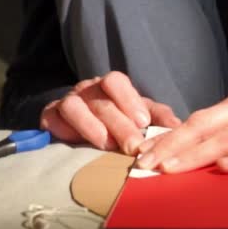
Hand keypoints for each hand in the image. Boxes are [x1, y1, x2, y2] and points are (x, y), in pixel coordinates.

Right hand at [40, 72, 180, 154]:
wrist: (82, 131)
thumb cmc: (120, 123)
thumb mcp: (143, 118)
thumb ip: (160, 118)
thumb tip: (177, 126)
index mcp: (110, 87)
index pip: (116, 81)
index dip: (129, 100)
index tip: (143, 122)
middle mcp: (88, 90)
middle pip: (101, 101)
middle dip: (119, 125)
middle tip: (133, 147)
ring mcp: (67, 102)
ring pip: (74, 106)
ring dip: (91, 126)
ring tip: (106, 145)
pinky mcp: (50, 117)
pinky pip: (52, 118)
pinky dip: (64, 129)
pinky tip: (76, 143)